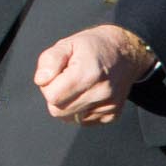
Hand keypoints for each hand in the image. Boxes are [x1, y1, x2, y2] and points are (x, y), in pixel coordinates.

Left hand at [34, 24, 156, 125]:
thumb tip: (41, 80)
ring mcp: (108, 106)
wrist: (124, 53)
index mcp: (87, 73)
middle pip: (59, 111)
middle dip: (56, 96)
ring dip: (68, 104)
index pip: (52, 96)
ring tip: (78, 86)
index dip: (48, 86)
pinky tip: (88, 94)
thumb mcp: (67, 44)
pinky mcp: (112, 115)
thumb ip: (49, 60)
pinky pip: (84, 121)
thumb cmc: (93, 47)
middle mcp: (101, 92)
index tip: (57, 75)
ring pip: (70, 118)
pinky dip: (81, 110)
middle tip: (66, 80)